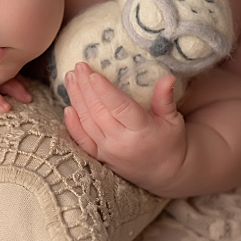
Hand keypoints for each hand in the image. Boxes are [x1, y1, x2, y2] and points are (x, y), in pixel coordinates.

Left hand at [61, 66, 187, 191]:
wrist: (164, 173)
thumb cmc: (170, 141)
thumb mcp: (173, 120)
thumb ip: (165, 99)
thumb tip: (167, 77)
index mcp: (141, 130)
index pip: (119, 107)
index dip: (104, 91)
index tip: (92, 74)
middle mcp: (120, 141)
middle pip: (98, 111)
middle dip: (85, 88)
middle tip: (78, 67)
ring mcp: (107, 150)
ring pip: (87, 122)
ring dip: (76, 99)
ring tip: (70, 78)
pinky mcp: (99, 157)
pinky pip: (82, 140)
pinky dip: (72, 125)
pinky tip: (67, 108)